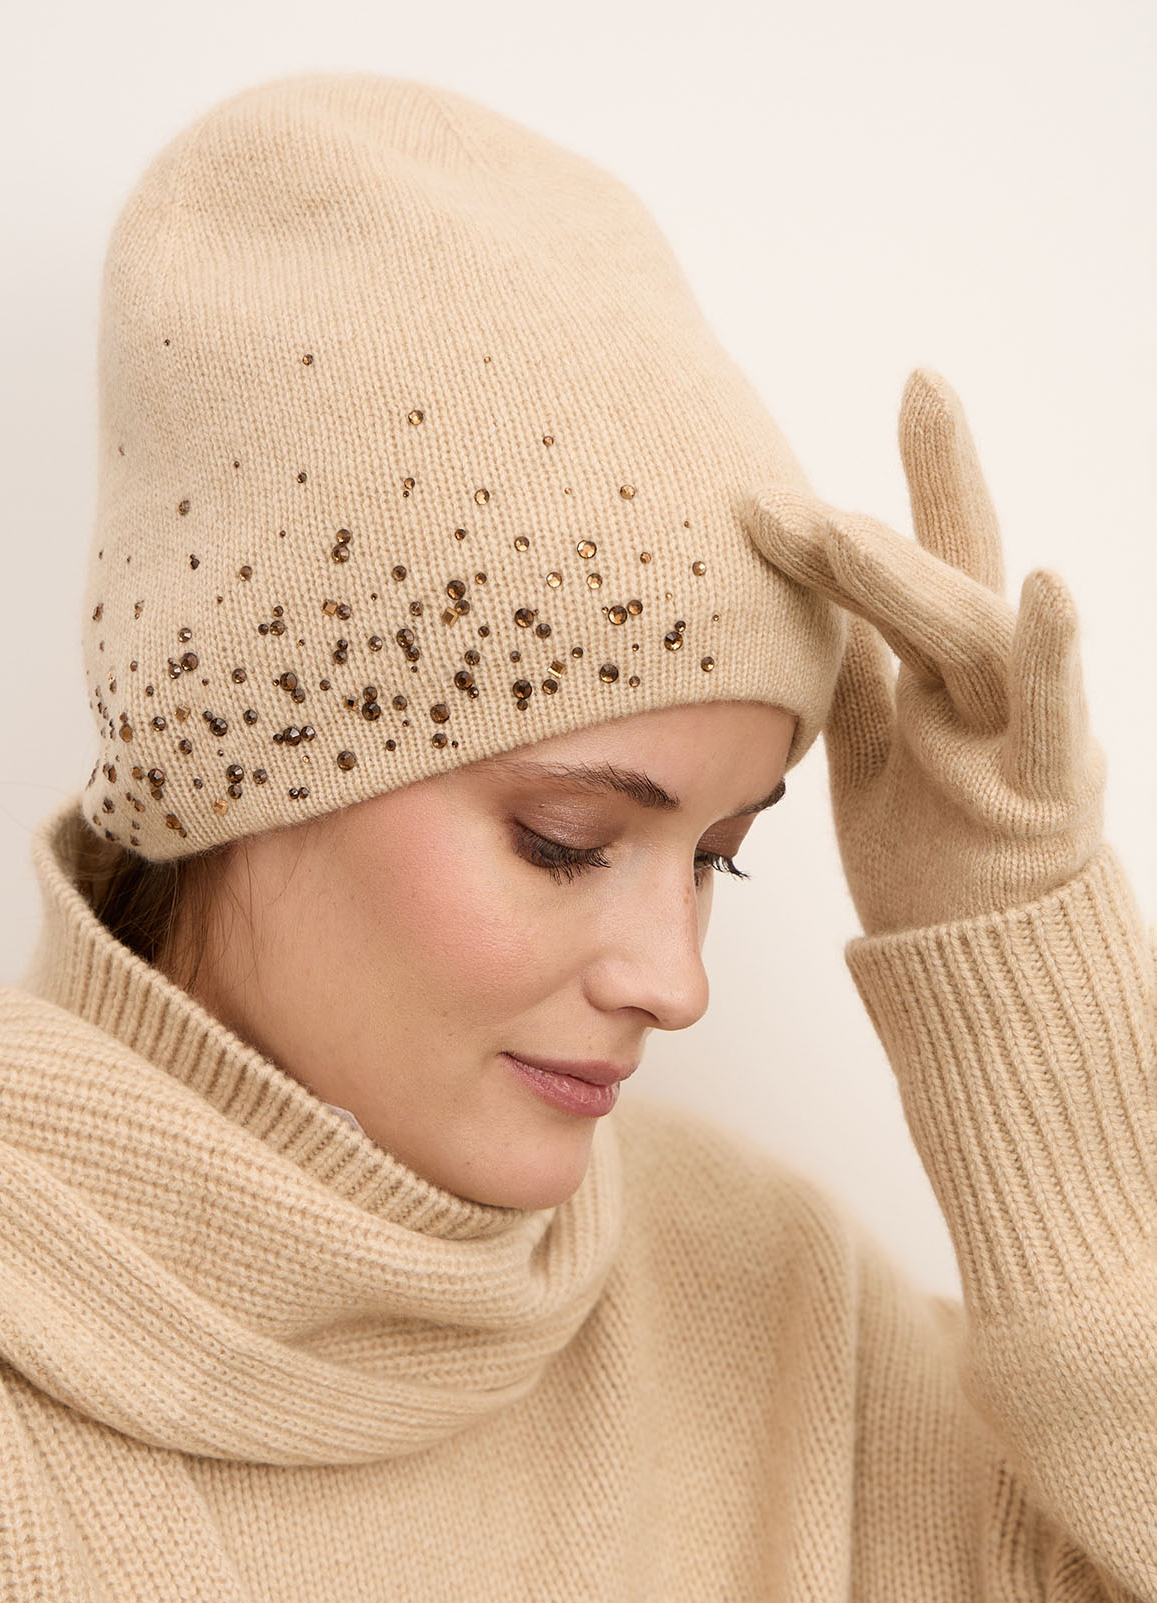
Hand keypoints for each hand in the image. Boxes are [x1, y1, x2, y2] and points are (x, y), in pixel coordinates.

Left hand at [742, 368, 1106, 935]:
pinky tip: (1048, 585)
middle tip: (918, 384)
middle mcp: (990, 695)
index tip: (851, 419)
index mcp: (944, 679)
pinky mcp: (1047, 803)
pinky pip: (1053, 724)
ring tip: (844, 521)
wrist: (986, 977)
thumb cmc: (931, 864)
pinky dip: (1056, 655)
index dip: (880, 495)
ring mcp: (1020, 743)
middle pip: (954, 574)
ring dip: (914, 575)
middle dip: (938, 479)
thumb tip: (789, 609)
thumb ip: (848, 682)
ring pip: (977, 638)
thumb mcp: (874, 757)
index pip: (907, 569)